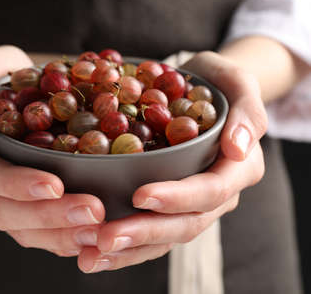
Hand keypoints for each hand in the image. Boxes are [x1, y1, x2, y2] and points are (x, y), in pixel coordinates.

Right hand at [0, 46, 104, 256]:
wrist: (4, 95)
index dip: (14, 183)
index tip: (54, 185)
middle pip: (2, 211)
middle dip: (48, 216)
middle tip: (93, 211)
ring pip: (21, 230)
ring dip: (60, 235)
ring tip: (99, 231)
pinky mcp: (17, 207)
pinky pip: (36, 233)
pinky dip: (63, 239)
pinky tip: (92, 237)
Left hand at [77, 51, 267, 272]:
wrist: (200, 93)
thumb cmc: (217, 84)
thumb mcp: (237, 83)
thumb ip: (247, 111)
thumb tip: (237, 148)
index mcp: (238, 168)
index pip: (212, 190)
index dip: (179, 197)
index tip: (141, 195)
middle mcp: (218, 195)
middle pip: (186, 223)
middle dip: (146, 232)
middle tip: (106, 237)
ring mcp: (193, 206)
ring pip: (166, 237)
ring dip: (130, 249)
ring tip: (92, 256)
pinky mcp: (170, 208)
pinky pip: (151, 235)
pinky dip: (125, 247)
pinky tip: (95, 253)